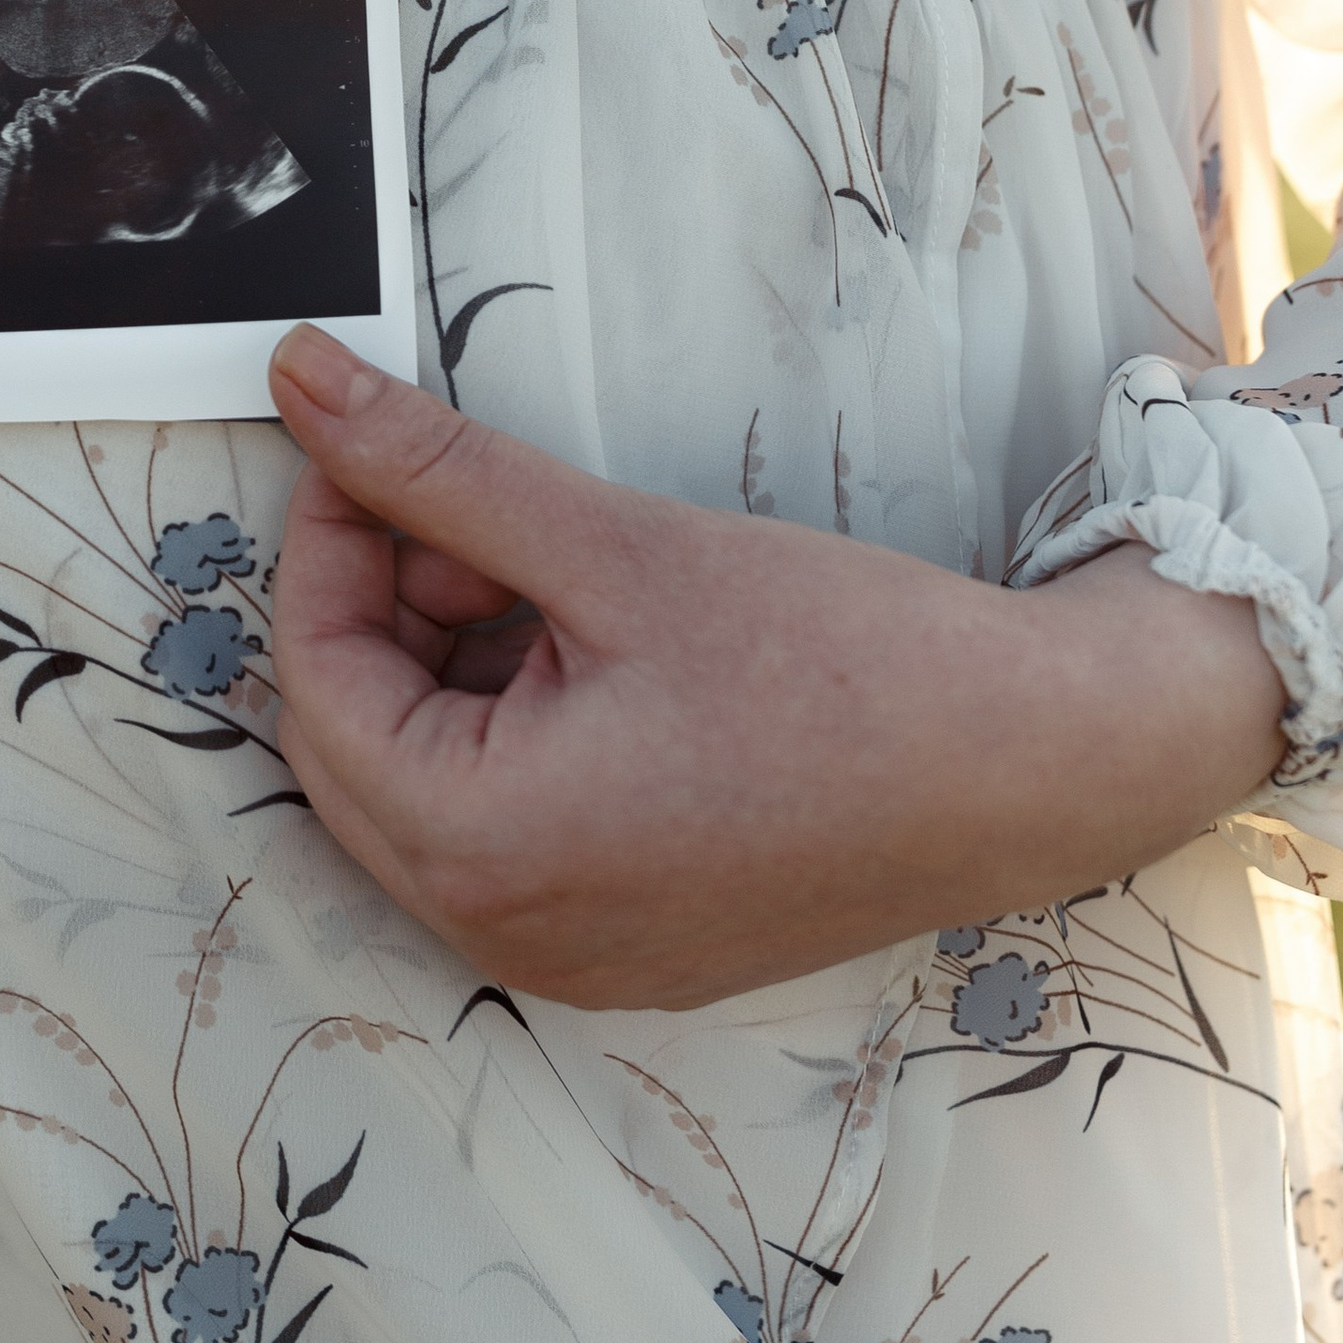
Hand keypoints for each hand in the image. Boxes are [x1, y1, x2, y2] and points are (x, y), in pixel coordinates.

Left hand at [263, 327, 1285, 1010]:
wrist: (1035, 762)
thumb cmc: (850, 669)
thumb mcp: (614, 546)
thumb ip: (436, 469)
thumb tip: (306, 386)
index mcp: (486, 851)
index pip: (318, 681)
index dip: (331, 544)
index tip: (369, 450)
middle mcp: (509, 935)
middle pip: (357, 746)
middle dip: (390, 611)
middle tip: (470, 512)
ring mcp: (571, 956)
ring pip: (429, 789)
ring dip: (456, 668)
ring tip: (563, 579)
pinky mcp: (629, 945)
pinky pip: (510, 836)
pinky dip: (519, 734)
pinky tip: (601, 652)